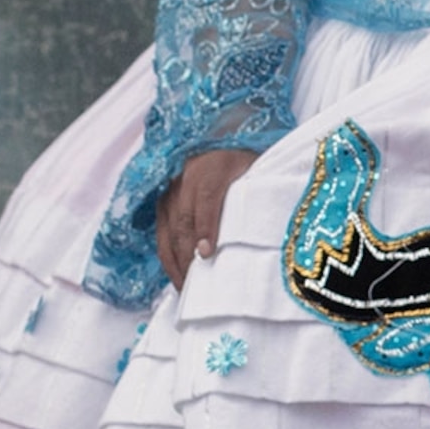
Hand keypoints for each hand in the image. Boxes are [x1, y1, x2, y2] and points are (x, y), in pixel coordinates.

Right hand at [155, 148, 258, 285]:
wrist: (221, 140)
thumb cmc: (247, 162)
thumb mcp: (257, 171)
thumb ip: (258, 194)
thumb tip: (268, 230)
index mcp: (214, 168)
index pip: (207, 199)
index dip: (205, 227)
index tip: (206, 254)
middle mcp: (187, 178)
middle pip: (183, 220)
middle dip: (188, 255)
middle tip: (198, 284)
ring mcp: (170, 190)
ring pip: (168, 231)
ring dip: (176, 262)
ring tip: (187, 288)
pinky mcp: (162, 202)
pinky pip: (161, 233)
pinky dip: (169, 257)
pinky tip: (178, 277)